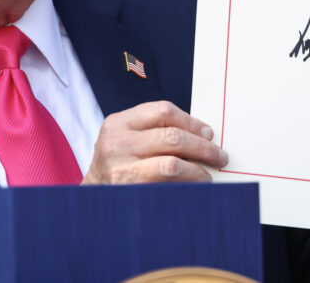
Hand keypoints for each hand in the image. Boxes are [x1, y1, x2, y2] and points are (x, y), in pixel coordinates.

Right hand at [82, 101, 227, 184]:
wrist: (90, 198)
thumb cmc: (116, 165)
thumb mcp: (125, 139)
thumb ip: (154, 131)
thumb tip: (201, 136)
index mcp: (118, 123)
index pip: (163, 111)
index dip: (191, 121)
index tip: (208, 132)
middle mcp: (117, 143)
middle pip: (172, 137)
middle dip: (202, 146)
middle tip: (218, 155)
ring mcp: (121, 169)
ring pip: (172, 164)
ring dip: (198, 169)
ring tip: (208, 174)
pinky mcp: (129, 191)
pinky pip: (167, 186)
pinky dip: (187, 186)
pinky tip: (195, 186)